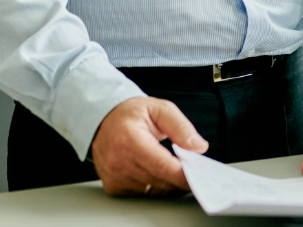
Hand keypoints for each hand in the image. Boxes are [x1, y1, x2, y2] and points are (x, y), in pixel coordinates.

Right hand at [90, 96, 208, 196]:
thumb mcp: (159, 109)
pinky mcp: (113, 186)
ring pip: (153, 190)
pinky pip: (143, 193)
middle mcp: (118, 161)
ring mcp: (114, 176)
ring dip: (169, 184)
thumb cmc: (130, 114)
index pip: (161, 165)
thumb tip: (198, 146)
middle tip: (196, 172)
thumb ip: (181, 127)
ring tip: (179, 169)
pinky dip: (156, 186)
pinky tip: (160, 174)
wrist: (102, 120)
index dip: (183, 174)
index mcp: (129, 139)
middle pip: (159, 181)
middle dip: (181, 179)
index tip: (201, 175)